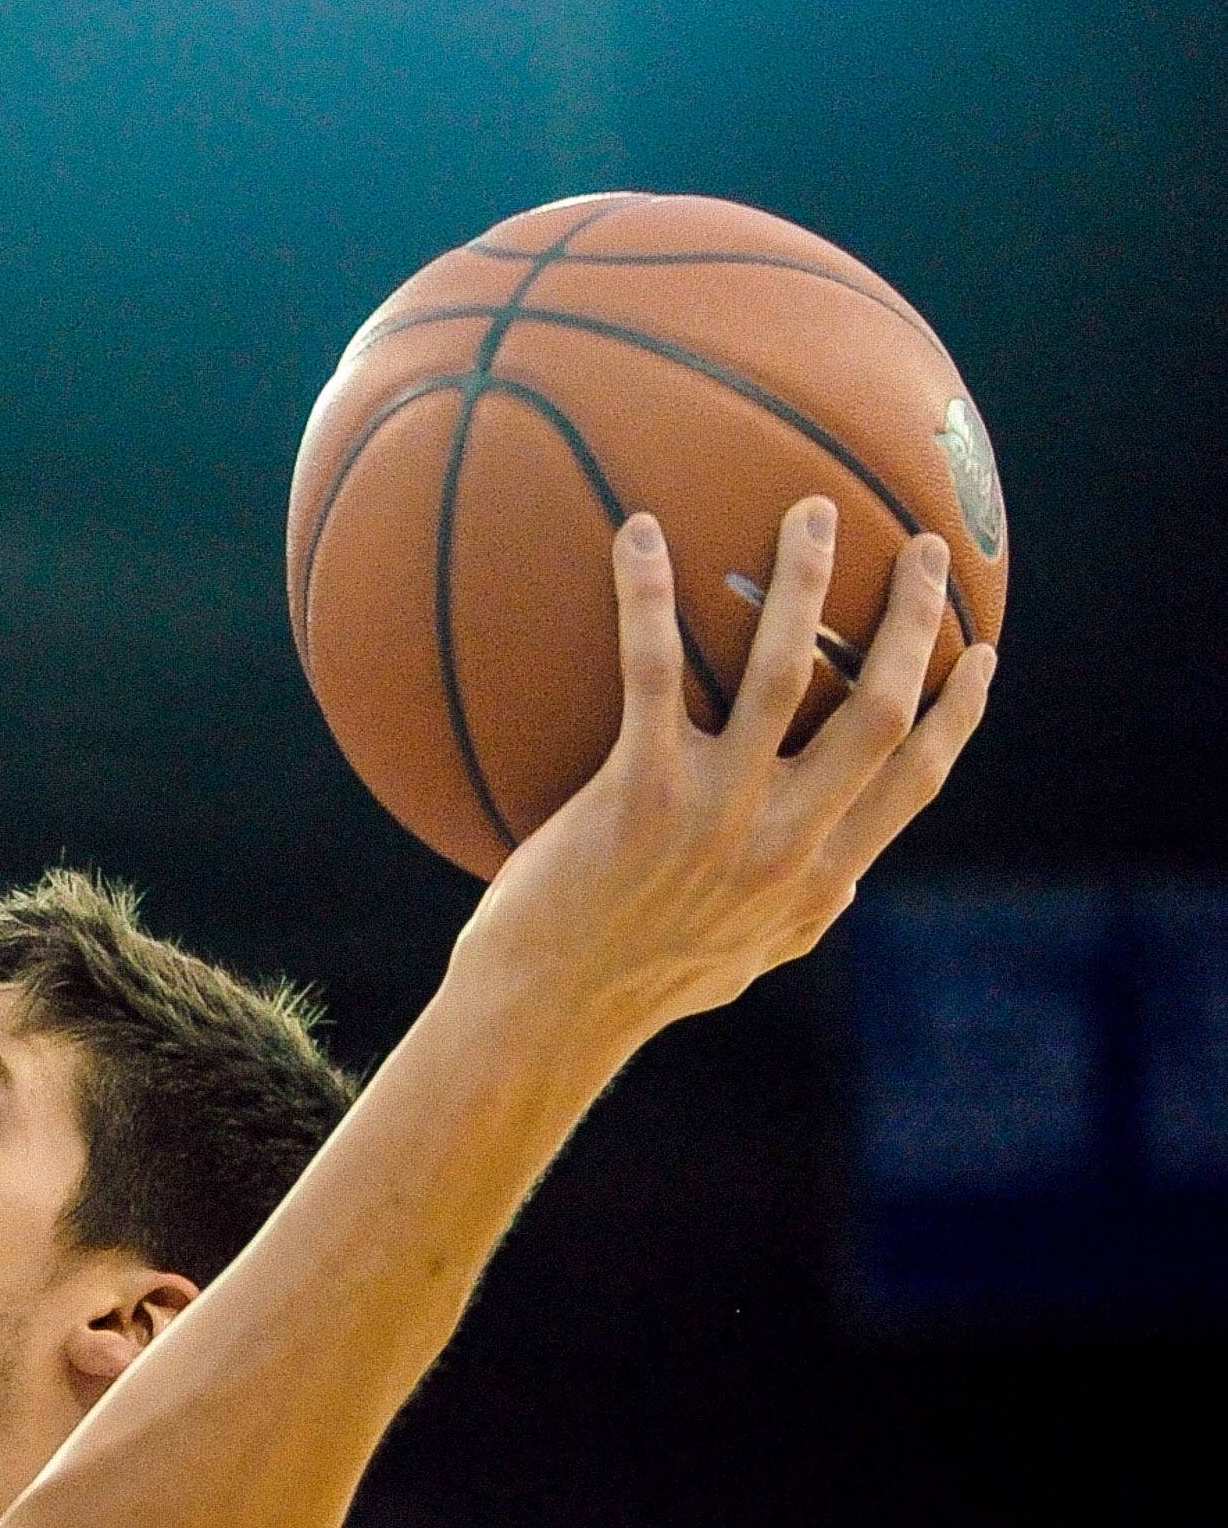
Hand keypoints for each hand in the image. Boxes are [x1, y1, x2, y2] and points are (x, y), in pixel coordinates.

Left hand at [454, 493, 997, 1047]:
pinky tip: (639, 534)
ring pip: (789, 673)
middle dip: (914, 621)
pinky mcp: (637, 794)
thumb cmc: (631, 984)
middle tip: (924, 549)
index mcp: (819, 879)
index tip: (981, 655)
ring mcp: (716, 816)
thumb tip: (839, 875)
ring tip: (811, 512)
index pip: (916, 781)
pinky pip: (652, 671)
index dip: (958, 713)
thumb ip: (794, 905)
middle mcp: (786, 843)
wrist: (546, 1015)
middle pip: (882, 709)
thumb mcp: (742, 955)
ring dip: (806, 582)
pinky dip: (646, 595)